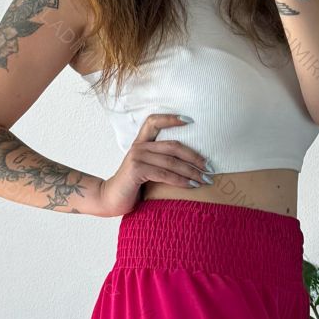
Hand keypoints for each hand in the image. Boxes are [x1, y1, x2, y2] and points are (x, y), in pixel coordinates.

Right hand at [96, 113, 211, 216]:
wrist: (109, 200)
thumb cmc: (131, 187)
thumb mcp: (146, 170)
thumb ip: (159, 162)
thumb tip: (189, 165)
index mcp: (141, 143)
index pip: (154, 121)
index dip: (171, 118)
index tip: (191, 120)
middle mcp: (139, 147)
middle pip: (173, 145)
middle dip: (195, 156)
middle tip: (210, 167)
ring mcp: (137, 157)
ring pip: (171, 161)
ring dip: (192, 171)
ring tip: (205, 179)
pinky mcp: (136, 170)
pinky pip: (164, 174)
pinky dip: (180, 180)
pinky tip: (191, 186)